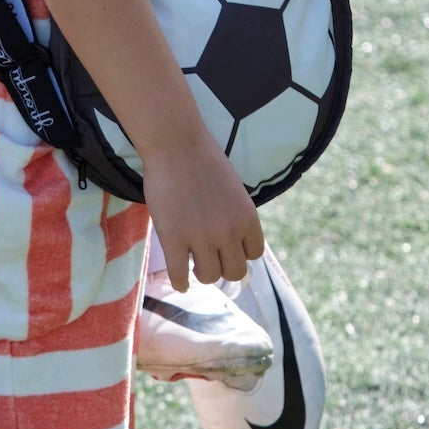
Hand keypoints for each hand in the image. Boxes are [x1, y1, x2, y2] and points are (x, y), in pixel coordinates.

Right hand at [143, 135, 264, 290]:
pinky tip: (179, 282)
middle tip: (209, 261)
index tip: (228, 251)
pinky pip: (179, 274)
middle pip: (234, 272)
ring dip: (201, 273)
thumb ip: (236, 217)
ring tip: (193, 265)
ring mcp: (201, 238)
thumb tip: (232, 243)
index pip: (254, 254)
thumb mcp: (234, 192)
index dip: (240, 254)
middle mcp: (229, 232)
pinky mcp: (174, 239)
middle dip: (222, 268)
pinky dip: (180, 283)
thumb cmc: (203, 162)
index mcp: (247, 218)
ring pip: (209, 276)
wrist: (176, 146)